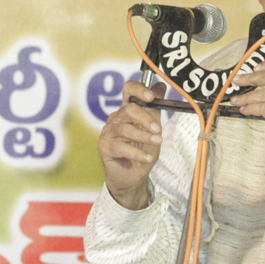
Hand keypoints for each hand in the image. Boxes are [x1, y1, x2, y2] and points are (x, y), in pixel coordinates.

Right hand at [97, 81, 163, 209]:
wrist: (133, 177)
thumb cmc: (142, 152)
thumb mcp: (153, 131)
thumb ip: (155, 111)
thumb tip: (160, 86)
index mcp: (127, 111)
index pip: (129, 90)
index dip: (139, 90)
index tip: (151, 97)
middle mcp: (116, 119)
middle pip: (128, 109)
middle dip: (145, 119)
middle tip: (158, 129)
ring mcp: (108, 132)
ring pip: (125, 129)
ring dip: (143, 136)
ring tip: (157, 142)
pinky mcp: (104, 146)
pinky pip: (121, 147)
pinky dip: (137, 153)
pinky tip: (147, 158)